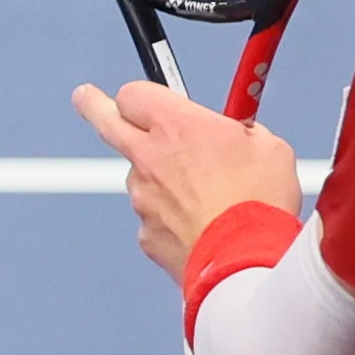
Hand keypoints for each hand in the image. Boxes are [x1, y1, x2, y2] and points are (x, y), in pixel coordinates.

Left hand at [72, 78, 302, 282]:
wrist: (246, 262)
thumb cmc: (260, 202)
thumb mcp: (269, 148)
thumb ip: (244, 133)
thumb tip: (243, 136)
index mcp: (177, 125)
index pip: (134, 93)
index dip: (144, 96)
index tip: (146, 98)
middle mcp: (149, 157)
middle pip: (106, 120)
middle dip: (93, 105)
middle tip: (86, 97)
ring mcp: (143, 198)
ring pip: (140, 178)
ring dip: (159, 179)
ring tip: (204, 197)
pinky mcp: (147, 234)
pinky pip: (155, 219)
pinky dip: (173, 221)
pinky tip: (204, 229)